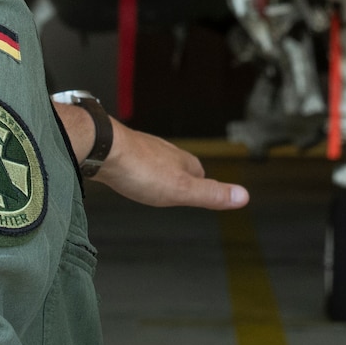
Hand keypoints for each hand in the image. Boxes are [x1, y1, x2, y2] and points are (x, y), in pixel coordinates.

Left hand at [55, 105, 247, 209]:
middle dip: (178, 178)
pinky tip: (127, 176)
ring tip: (153, 185)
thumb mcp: (182, 190)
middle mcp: (163, 151)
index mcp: (181, 160)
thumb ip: (211, 194)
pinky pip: (131, 160)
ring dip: (155, 172)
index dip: (201, 184)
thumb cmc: (139, 169)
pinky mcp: (119, 150)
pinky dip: (133, 169)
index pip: (199, 172)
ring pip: (154, 161)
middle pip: (177, 165)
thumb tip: (244, 196)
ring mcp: (141, 148)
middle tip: (177, 192)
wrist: (102, 148)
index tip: (204, 192)